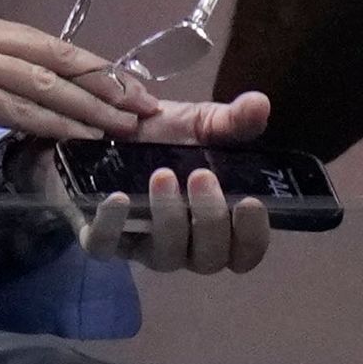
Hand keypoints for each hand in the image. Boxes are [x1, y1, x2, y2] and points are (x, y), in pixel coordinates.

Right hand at [0, 4, 156, 156]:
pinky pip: (15, 109)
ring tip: (121, 125)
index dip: (98, 68)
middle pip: (57, 58)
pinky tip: (80, 136)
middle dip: (106, 84)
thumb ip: (9, 79)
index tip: (135, 89)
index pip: (54, 45)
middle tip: (143, 107)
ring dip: (88, 108)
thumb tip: (65, 96)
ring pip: (42, 83)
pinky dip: (52, 123)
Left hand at [19, 93, 278, 276]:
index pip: (245, 253)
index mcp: (219, 224)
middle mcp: (186, 245)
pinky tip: (119, 197)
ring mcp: (143, 247)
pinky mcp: (102, 240)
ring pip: (164, 257)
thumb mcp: (202, 123)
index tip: (250, 201)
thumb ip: (233, 121)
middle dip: (209, 220)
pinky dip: (113, 225)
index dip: (251, 237)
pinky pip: (106, 247)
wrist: (109, 131)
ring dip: (168, 219)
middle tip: (201, 175)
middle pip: (209, 260)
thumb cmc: (165, 136)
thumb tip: (260, 104)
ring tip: (163, 175)